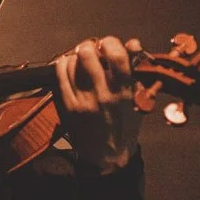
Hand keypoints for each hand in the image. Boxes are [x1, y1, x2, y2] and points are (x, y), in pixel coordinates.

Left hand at [54, 34, 140, 174]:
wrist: (107, 157)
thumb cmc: (126, 126)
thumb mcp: (139, 100)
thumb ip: (137, 71)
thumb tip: (133, 43)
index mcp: (124, 92)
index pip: (117, 56)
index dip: (111, 42)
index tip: (108, 44)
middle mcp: (103, 95)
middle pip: (88, 54)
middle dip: (89, 47)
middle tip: (91, 50)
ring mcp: (82, 100)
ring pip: (72, 63)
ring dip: (76, 57)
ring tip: (80, 61)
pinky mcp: (67, 106)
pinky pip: (60, 75)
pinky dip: (63, 65)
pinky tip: (69, 67)